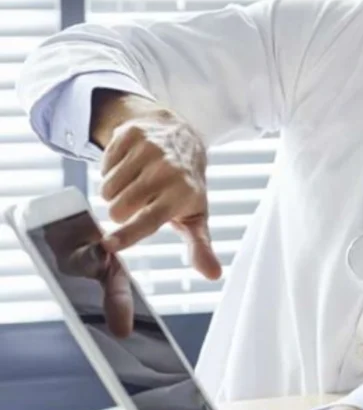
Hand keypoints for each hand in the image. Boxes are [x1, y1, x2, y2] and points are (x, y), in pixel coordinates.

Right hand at [93, 93, 220, 281]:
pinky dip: (110, 170)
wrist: (182, 137)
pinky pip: (103, 165)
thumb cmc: (186, 185)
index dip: (128, 235)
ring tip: (134, 184)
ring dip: (113, 192)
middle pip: (118, 208)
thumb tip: (213, 275)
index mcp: (182, 194)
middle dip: (120, 211)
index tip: (109, 245)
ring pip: (106, 188)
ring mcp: (148, 149)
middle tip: (138, 202)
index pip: (149, 220)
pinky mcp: (131, 134)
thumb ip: (201, 247)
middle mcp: (166, 171)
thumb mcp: (196, 214)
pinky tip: (129, 165)